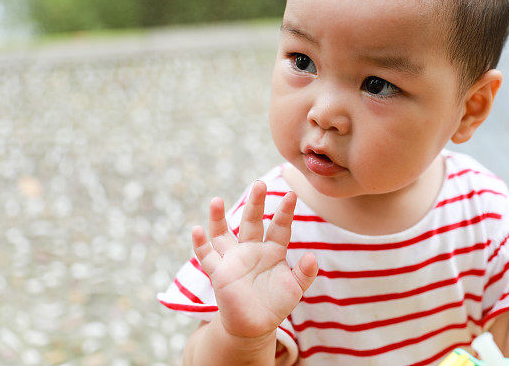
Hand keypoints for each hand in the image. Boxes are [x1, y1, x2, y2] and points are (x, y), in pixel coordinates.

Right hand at [192, 180, 318, 338]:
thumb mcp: (296, 288)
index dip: (285, 212)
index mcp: (273, 250)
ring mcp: (234, 260)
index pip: (279, 227)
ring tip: (216, 200)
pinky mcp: (219, 273)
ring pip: (223, 234)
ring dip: (218, 218)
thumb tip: (312, 256)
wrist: (255, 326)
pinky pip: (207, 257)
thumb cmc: (276, 303)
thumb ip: (305, 273)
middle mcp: (252, 249)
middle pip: (252, 221)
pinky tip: (197, 230)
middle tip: (259, 184)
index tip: (292, 194)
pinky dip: (200, 244)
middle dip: (255, 203)